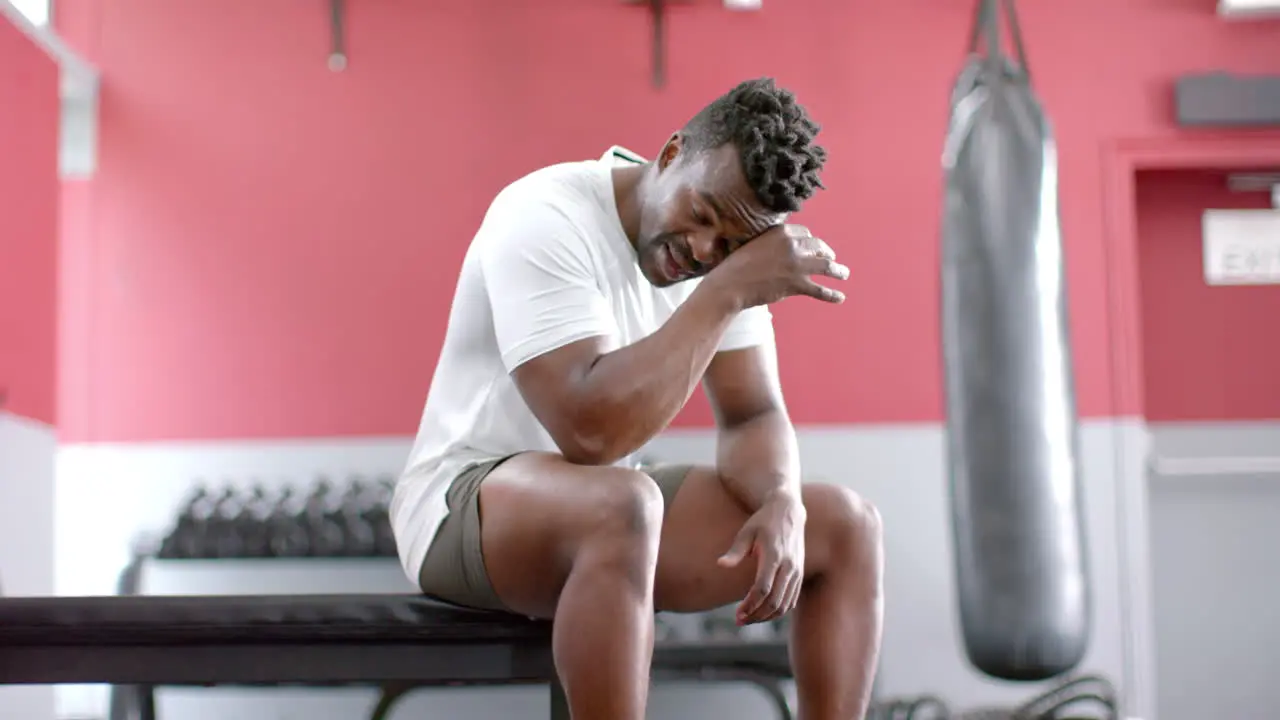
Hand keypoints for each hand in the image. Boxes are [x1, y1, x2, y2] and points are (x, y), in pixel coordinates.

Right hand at [706, 224, 848, 308]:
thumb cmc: (736, 266)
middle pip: (819, 246)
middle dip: (827, 253)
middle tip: (831, 259)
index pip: (806, 233)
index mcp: (782, 231)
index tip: (814, 246)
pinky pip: (820, 289)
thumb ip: (771, 244)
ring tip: (844, 274)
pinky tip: (840, 297)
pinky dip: (832, 294)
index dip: (812, 241)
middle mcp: (793, 245)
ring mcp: (797, 264)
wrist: (729, 285)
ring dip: (838, 270)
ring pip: (826, 266)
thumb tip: (781, 251)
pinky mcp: (797, 284)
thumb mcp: (755, 245)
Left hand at [716, 491, 807, 624]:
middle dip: (756, 615)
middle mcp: (789, 566)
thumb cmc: (763, 522)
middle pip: (775, 601)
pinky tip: (763, 612)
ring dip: (767, 616)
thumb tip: (720, 565)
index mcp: (774, 556)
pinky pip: (791, 600)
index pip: (763, 589)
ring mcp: (797, 571)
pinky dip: (778, 610)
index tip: (737, 614)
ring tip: (749, 619)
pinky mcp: (800, 574)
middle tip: (739, 620)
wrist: (789, 512)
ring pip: (785, 604)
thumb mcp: (746, 532)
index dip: (750, 605)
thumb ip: (735, 551)